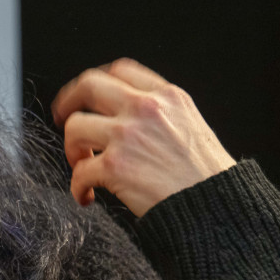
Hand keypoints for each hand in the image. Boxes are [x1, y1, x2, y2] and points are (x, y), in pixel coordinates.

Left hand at [50, 58, 236, 216]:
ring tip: (82, 164)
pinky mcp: (115, 167)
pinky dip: (77, 187)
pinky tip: (87, 196)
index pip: (120, 71)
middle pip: (89, 85)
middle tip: (63, 119)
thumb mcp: (191, 126)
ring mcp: (128, 136)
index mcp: (167, 97)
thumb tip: (125, 117)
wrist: (216, 208)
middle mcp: (146, 109)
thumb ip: (161, 114)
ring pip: (75, 127)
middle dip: (68, 101)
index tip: (85, 96)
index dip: (96, 82)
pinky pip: (79, 172)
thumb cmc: (206, 177)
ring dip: (72, 149)